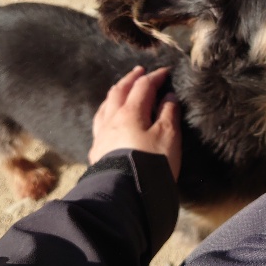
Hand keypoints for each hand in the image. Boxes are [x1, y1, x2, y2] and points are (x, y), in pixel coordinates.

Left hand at [89, 66, 181, 180]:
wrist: (126, 194)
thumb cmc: (151, 162)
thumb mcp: (168, 136)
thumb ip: (169, 113)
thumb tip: (168, 97)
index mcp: (131, 112)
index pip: (143, 86)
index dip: (155, 77)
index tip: (166, 72)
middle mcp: (112, 119)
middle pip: (119, 92)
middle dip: (131, 79)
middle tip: (139, 71)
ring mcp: (101, 135)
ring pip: (105, 106)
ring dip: (115, 94)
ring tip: (121, 90)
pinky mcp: (97, 152)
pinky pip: (99, 124)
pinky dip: (106, 113)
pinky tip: (107, 119)